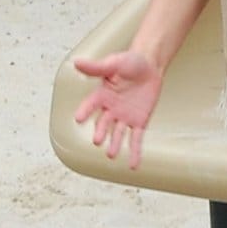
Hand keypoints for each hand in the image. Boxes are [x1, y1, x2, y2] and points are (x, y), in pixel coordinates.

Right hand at [73, 50, 163, 168]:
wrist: (150, 66)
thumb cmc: (129, 62)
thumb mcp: (114, 63)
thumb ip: (97, 67)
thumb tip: (76, 62)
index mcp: (102, 95)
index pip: (91, 104)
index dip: (85, 111)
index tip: (78, 118)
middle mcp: (110, 109)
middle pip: (103, 123)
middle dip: (100, 132)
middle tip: (97, 141)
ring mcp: (124, 117)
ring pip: (118, 133)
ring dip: (115, 144)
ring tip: (111, 155)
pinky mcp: (139, 122)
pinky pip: (136, 138)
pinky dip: (135, 152)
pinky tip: (133, 165)